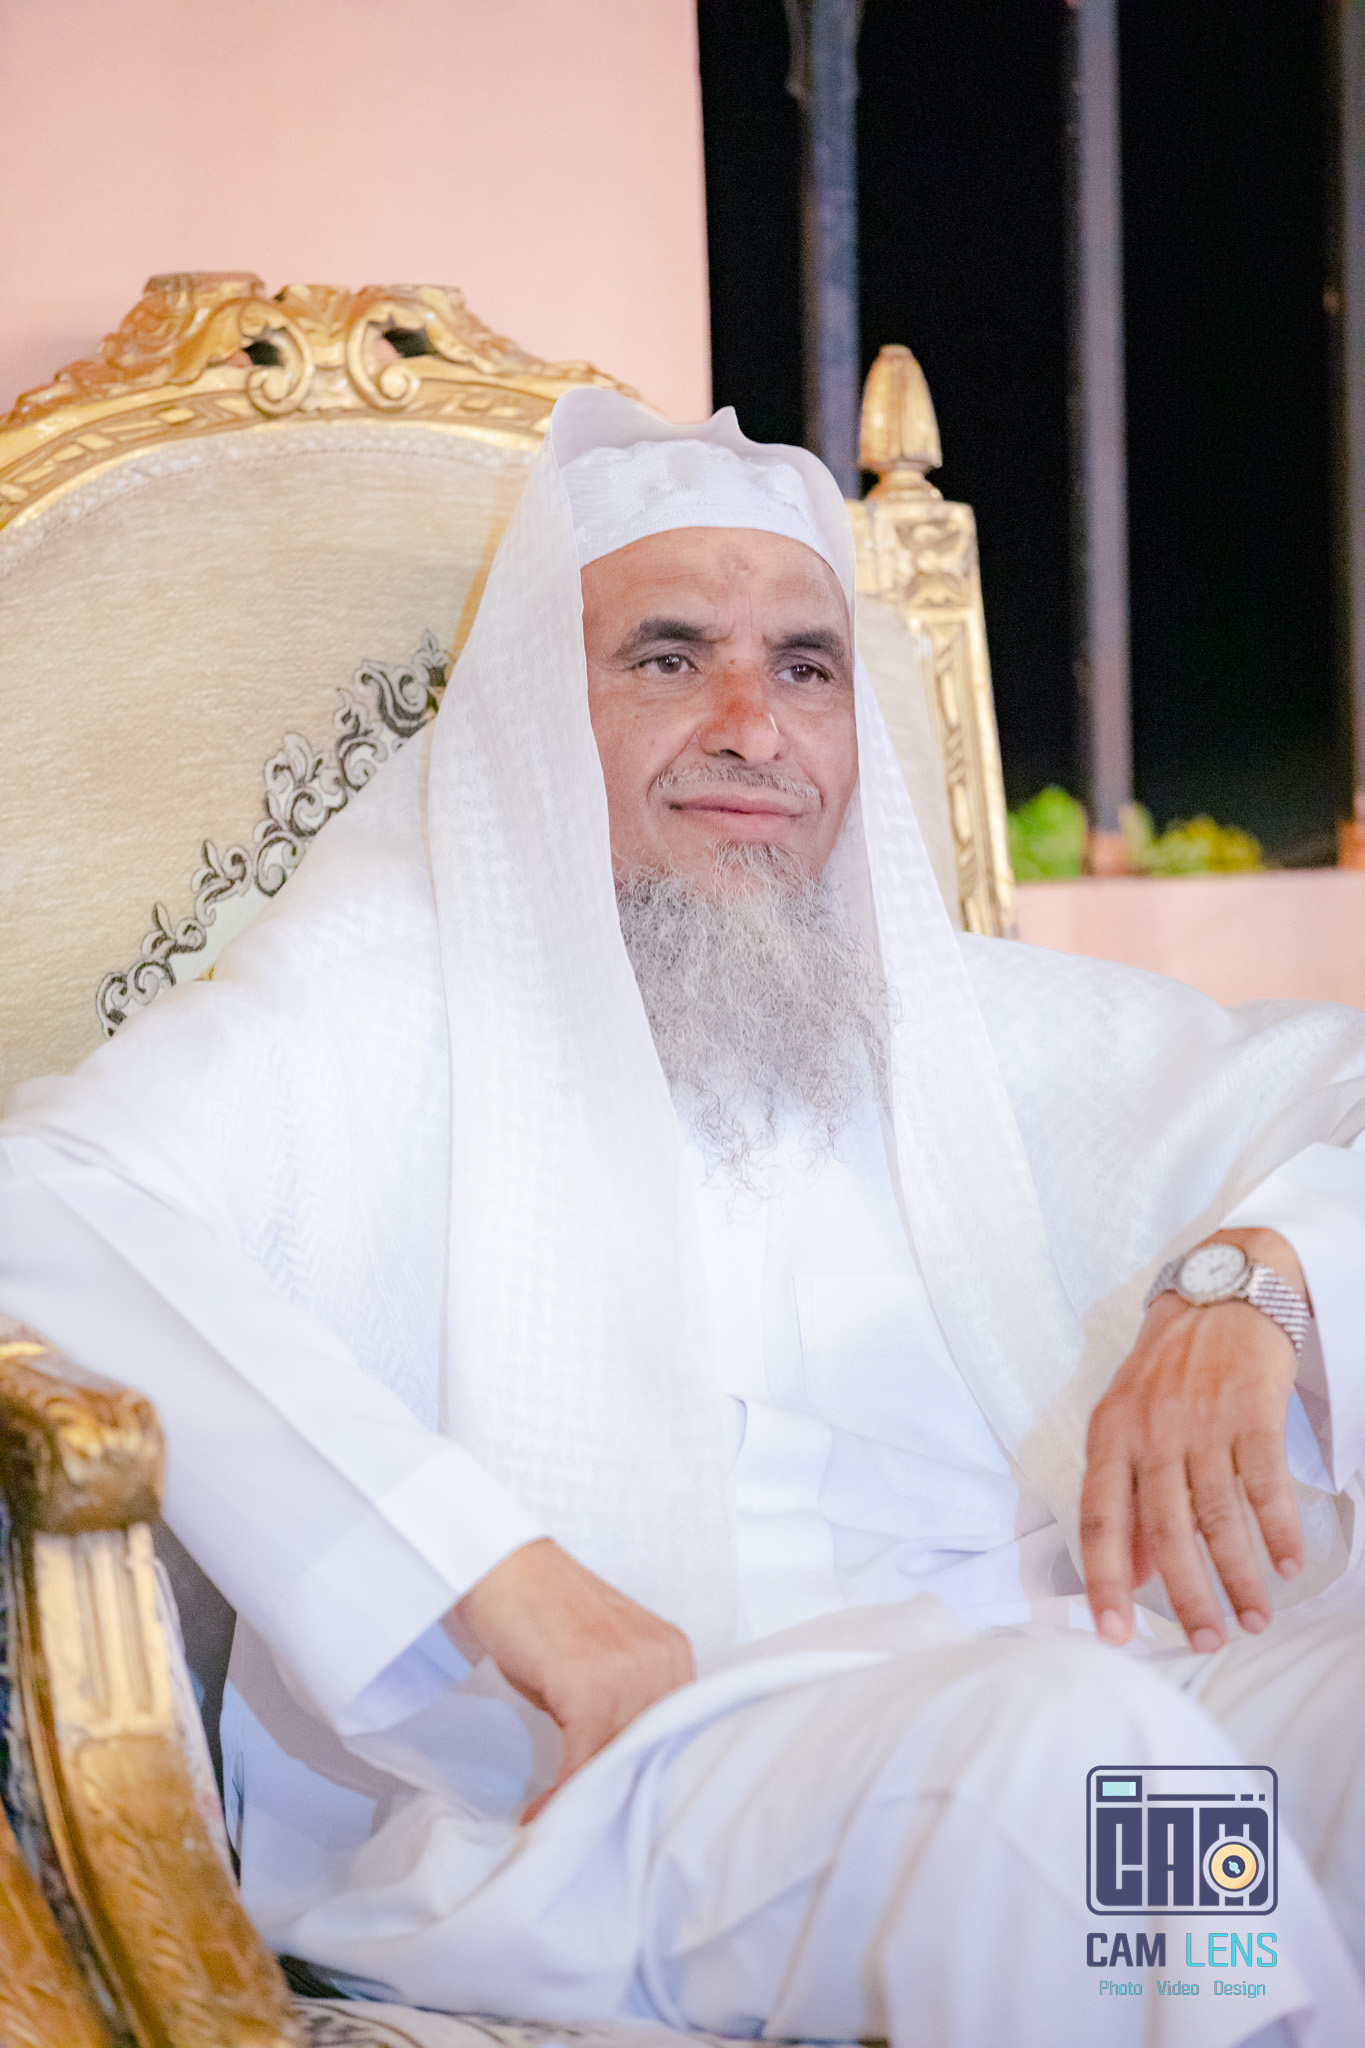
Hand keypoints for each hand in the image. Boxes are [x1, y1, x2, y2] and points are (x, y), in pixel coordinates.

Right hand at [443, 1537, 694, 1821]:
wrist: (499, 1564)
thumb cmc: (540, 1613)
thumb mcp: (598, 1661)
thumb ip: (623, 1706)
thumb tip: (617, 1771)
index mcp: (673, 1651)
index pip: (674, 1732)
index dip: (646, 1775)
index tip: (622, 1809)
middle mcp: (662, 1658)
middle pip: (652, 1751)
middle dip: (620, 1792)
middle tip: (590, 1826)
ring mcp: (629, 1669)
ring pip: (619, 1759)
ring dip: (588, 1798)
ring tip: (559, 1821)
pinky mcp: (589, 1682)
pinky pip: (585, 1757)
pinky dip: (562, 1790)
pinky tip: (537, 1808)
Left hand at [1081, 1228, 1306, 1652]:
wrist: (1221, 1294)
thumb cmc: (1169, 1369)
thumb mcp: (1127, 1422)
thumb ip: (1125, 1494)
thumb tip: (1128, 1574)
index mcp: (1109, 1435)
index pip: (1100, 1519)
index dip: (1104, 1579)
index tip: (1114, 1632)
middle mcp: (1151, 1430)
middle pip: (1165, 1530)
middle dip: (1186, 1596)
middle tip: (1205, 1642)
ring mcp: (1202, 1421)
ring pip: (1219, 1518)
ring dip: (1238, 1577)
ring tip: (1252, 1620)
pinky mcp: (1252, 1412)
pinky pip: (1265, 1485)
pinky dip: (1277, 1531)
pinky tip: (1286, 1566)